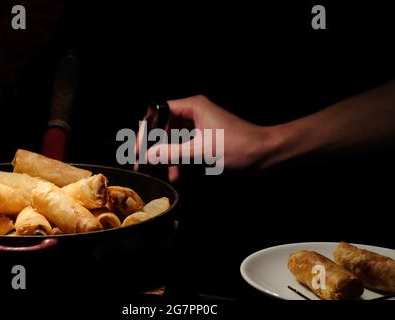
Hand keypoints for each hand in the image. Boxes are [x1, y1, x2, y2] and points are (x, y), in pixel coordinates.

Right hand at [134, 95, 271, 181]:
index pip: (159, 111)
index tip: (138, 147)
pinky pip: (183, 148)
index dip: (146, 128)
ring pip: (172, 139)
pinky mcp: (204, 140)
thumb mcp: (203, 151)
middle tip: (143, 162)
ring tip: (159, 172)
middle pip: (163, 126)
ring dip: (166, 156)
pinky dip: (177, 160)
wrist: (266, 156)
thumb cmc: (239, 148)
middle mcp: (194, 114)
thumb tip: (148, 156)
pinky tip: (175, 175)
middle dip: (154, 145)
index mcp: (193, 107)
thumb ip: (173, 153)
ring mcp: (199, 127)